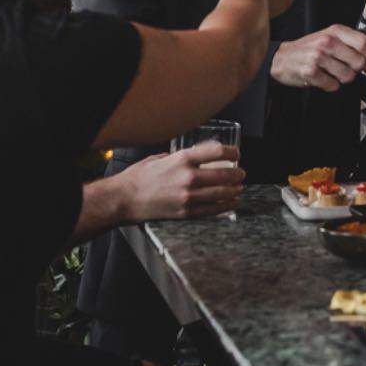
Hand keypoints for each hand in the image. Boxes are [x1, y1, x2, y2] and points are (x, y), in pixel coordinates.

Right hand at [112, 142, 244, 220]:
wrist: (125, 200)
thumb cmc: (139, 178)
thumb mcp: (160, 158)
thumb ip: (179, 157)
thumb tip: (193, 157)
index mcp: (182, 159)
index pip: (218, 152)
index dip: (232, 153)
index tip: (236, 154)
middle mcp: (188, 177)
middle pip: (225, 175)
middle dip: (237, 174)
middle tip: (241, 173)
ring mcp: (188, 197)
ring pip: (222, 194)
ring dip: (234, 190)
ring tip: (238, 188)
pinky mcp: (186, 213)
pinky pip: (213, 210)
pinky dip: (225, 206)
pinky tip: (231, 203)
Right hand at [272, 24, 365, 90]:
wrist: (282, 58)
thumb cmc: (309, 47)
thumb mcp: (331, 36)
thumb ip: (353, 40)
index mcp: (335, 31)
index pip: (364, 43)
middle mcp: (327, 42)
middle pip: (359, 62)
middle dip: (356, 69)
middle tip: (347, 67)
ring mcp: (318, 57)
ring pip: (348, 76)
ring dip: (342, 78)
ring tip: (331, 72)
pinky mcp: (310, 72)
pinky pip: (333, 86)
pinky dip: (330, 85)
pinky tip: (322, 78)